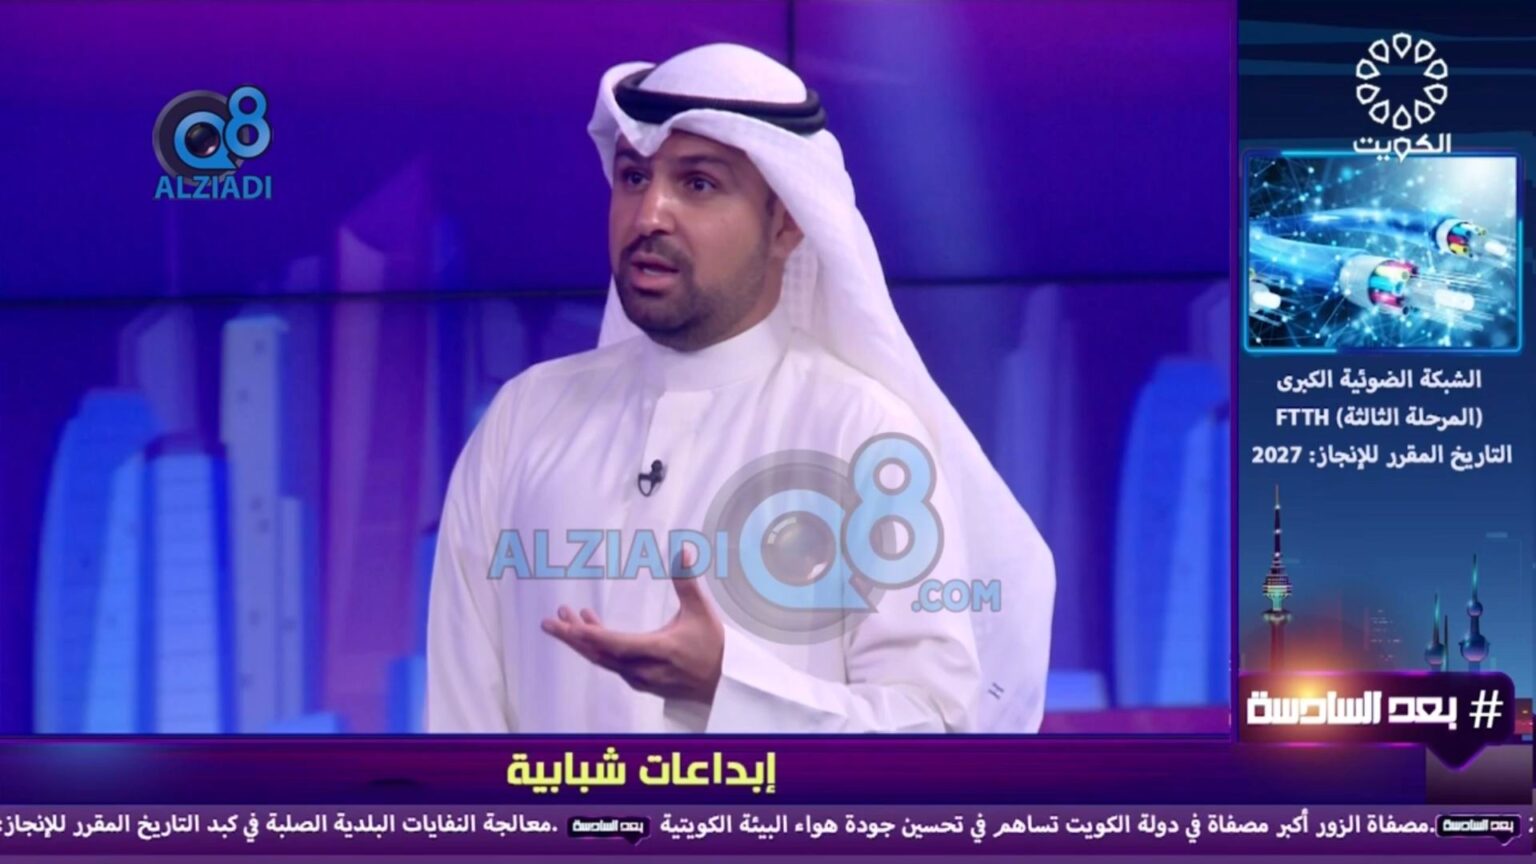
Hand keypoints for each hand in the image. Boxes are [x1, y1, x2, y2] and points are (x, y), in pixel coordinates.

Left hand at [540, 548, 723, 703]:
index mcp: (657, 650)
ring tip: (568, 616)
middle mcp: (644, 669)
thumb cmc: (714, 647)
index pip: (613, 644)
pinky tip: (592, 630)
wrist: (724, 682)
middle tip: (549, 621)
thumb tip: (682, 551)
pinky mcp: (640, 682)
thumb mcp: (700, 610)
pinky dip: (598, 647)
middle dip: (572, 636)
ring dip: (583, 640)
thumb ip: (687, 581)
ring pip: (603, 660)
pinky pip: (611, 664)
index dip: (587, 633)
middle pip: (599, 654)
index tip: (564, 623)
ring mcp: (641, 679)